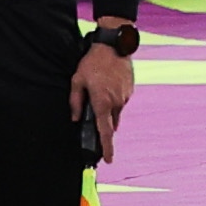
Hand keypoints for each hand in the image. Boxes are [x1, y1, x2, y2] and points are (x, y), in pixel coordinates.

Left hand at [69, 36, 133, 164]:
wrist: (114, 45)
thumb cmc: (92, 63)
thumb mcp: (76, 81)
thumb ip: (75, 102)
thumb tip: (75, 119)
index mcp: (102, 103)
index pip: (105, 132)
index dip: (107, 147)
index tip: (109, 160)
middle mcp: (116, 102)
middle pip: (110, 122)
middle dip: (104, 123)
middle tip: (94, 112)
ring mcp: (125, 95)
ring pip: (116, 110)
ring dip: (108, 108)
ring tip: (99, 90)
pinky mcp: (130, 88)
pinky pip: (121, 100)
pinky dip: (114, 98)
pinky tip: (107, 84)